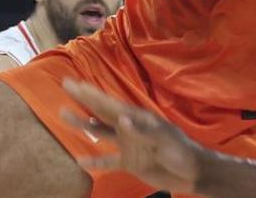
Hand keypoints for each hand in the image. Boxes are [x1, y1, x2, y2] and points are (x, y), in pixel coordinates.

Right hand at [62, 79, 204, 194]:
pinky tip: (80, 159)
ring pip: (100, 132)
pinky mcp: (129, 162)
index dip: (92, 93)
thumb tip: (122, 119)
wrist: (191, 173)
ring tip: (64, 114)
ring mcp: (127, 144)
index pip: (110, 104)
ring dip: (83, 124)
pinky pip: (107, 160)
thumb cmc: (181, 151)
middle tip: (66, 85)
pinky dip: (95, 160)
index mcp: (137, 118)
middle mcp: (129, 127)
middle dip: (84, 98)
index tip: (76, 83)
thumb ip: (142, 131)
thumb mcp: (164, 139)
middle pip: (101, 111)